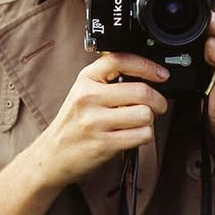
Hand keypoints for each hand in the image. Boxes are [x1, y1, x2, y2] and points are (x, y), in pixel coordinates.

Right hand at [37, 52, 168, 188]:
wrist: (53, 154)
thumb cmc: (74, 122)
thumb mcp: (83, 91)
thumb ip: (109, 79)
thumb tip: (147, 75)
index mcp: (85, 79)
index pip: (120, 60)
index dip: (147, 65)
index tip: (161, 74)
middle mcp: (88, 97)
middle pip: (141, 91)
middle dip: (158, 100)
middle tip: (158, 105)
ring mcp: (95, 121)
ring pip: (145, 115)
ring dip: (150, 120)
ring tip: (139, 122)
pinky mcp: (103, 144)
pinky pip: (141, 135)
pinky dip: (144, 135)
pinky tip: (133, 134)